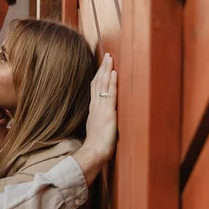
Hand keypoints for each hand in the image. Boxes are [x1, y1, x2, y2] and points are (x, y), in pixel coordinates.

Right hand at [72, 53, 117, 184]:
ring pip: (103, 85)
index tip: (101, 65)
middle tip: (107, 55)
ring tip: (110, 58)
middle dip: (102, 68)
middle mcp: (96, 106)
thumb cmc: (96, 145)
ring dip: (107, 70)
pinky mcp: (108, 113)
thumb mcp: (96, 129)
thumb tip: (100, 118)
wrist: (94, 153)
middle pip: (98, 83)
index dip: (98, 76)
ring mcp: (101, 108)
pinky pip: (110, 95)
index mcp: (93, 109)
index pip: (95, 88)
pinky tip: (114, 73)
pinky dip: (112, 83)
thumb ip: (98, 120)